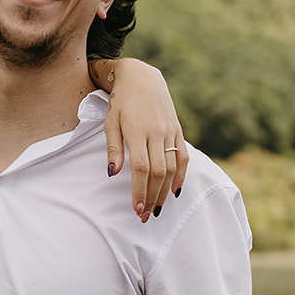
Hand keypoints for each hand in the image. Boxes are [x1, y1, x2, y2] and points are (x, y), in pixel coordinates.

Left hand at [101, 59, 189, 220]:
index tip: (136, 209)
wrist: (142, 78)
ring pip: (172, 167)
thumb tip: (112, 174)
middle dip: (152, 197)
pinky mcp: (178, 130)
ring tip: (158, 209)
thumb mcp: (110, 122)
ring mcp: (170, 132)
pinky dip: (182, 175)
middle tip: (145, 216)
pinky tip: (175, 191)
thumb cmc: (121, 102)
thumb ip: (113, 148)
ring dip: (165, 191)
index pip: (141, 168)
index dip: (140, 191)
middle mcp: (156, 132)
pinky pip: (183, 157)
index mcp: (137, 131)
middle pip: (158, 172)